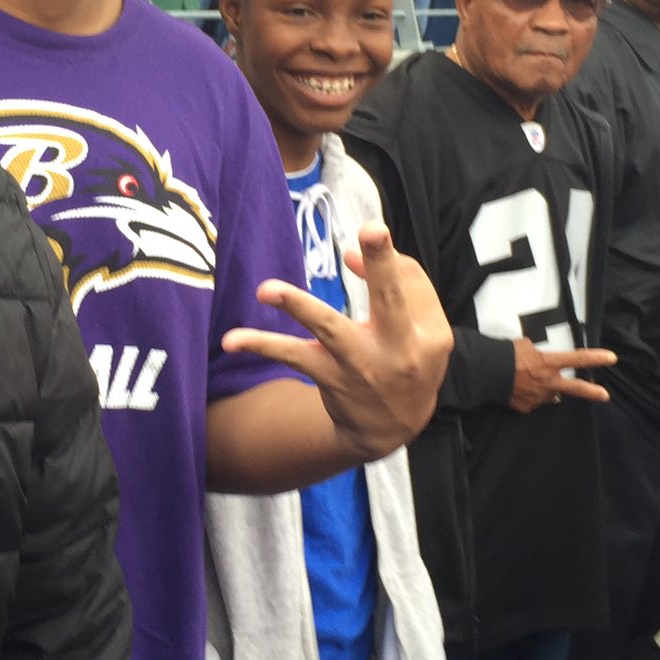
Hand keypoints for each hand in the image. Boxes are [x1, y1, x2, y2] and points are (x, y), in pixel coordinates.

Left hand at [219, 225, 451, 460]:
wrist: (390, 430)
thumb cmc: (408, 360)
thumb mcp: (424, 328)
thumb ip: (401, 282)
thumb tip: (350, 254)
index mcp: (427, 333)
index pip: (412, 284)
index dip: (388, 258)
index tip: (372, 229)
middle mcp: (399, 349)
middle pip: (390, 301)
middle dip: (381, 268)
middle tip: (371, 232)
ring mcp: (360, 365)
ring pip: (330, 328)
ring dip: (298, 306)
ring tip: (265, 289)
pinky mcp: (328, 377)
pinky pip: (291, 356)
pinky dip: (261, 345)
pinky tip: (231, 339)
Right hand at [508, 339, 616, 412]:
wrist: (485, 373)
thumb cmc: (504, 354)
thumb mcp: (524, 346)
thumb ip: (536, 354)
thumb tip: (537, 360)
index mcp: (548, 363)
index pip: (577, 359)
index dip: (595, 358)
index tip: (612, 358)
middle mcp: (548, 382)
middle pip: (575, 388)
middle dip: (591, 392)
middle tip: (604, 396)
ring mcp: (538, 397)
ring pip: (549, 394)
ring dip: (545, 389)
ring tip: (528, 382)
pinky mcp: (526, 407)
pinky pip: (532, 401)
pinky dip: (527, 395)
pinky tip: (517, 389)